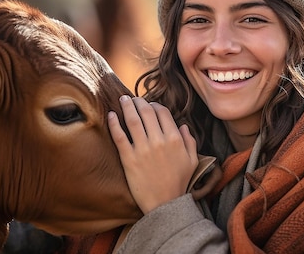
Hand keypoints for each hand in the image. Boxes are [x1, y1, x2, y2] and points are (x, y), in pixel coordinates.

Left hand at [109, 96, 198, 213]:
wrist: (165, 204)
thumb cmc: (179, 183)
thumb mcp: (192, 160)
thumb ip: (190, 140)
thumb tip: (183, 125)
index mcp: (175, 139)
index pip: (163, 112)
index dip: (154, 105)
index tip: (149, 105)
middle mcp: (159, 141)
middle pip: (146, 112)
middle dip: (139, 102)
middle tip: (132, 98)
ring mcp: (143, 149)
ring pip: (132, 120)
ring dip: (127, 106)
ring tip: (122, 99)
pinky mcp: (129, 159)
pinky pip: (120, 136)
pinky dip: (114, 123)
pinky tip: (112, 115)